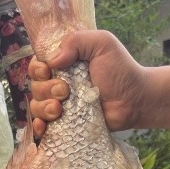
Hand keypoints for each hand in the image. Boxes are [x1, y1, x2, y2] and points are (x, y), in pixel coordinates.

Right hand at [28, 30, 146, 136]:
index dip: (37, 69)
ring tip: (60, 109)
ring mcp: (61, 105)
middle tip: (66, 92)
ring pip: (36, 106)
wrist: (135, 100)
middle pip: (35, 86)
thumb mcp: (102, 43)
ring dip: (43, 108)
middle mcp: (58, 83)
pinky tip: (43, 127)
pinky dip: (38, 128)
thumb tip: (52, 60)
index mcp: (64, 63)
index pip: (37, 65)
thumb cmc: (121, 69)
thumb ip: (77, 41)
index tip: (49, 71)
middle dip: (45, 89)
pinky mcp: (66, 124)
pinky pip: (43, 128)